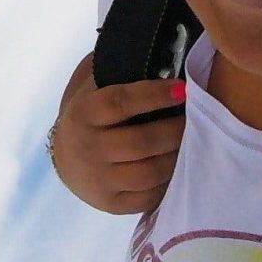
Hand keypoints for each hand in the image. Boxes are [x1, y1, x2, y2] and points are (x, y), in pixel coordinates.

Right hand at [49, 53, 183, 215]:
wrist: (66, 159)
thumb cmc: (94, 115)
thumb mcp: (95, 88)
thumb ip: (122, 72)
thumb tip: (169, 58)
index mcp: (83, 113)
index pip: (120, 103)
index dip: (154, 96)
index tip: (183, 89)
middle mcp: (87, 148)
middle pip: (141, 142)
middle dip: (176, 130)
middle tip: (196, 119)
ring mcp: (98, 180)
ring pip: (149, 172)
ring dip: (177, 157)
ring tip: (192, 143)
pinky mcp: (111, 204)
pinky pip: (149, 196)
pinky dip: (169, 181)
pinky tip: (179, 166)